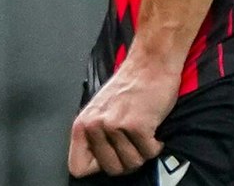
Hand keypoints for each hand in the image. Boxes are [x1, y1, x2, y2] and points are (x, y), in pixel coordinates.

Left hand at [68, 55, 175, 177]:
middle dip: (127, 161)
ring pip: (132, 164)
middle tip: (133, 142)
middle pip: (111, 170)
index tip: (112, 156)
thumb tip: (97, 165)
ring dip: (143, 151)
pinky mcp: (136, 126)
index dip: (98, 166)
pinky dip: (156, 144)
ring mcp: (114, 125)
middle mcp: (94, 125)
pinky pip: (149, 153)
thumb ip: (95, 137)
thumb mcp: (102, 112)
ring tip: (142, 131)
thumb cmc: (130, 87)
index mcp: (82, 124)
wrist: (150, 64)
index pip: (78, 168)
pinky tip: (152, 128)